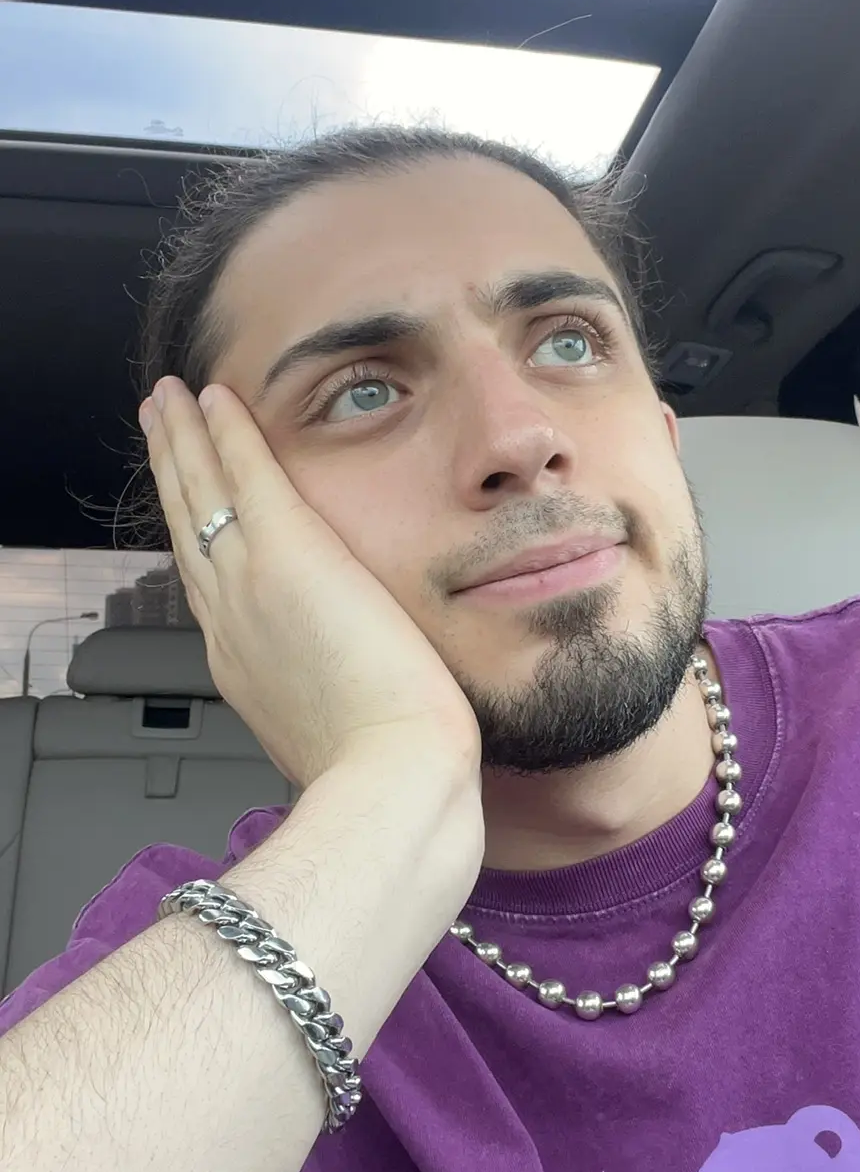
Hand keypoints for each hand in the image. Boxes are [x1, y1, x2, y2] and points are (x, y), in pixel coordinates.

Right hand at [140, 377, 482, 792]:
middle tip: (157, 426)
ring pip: (202, 492)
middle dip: (171, 472)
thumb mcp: (331, 738)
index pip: (208, 582)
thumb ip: (324, 705)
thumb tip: (345, 707)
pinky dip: (226, 432)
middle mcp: (230, 620)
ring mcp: (249, 583)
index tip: (186, 501)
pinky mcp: (289, 552)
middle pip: (188, 527)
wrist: (390, 773)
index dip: (194, 532)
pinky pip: (246, 473)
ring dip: (183, 439)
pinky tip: (215, 398)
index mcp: (243, 665)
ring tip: (168, 399)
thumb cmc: (384, 768)